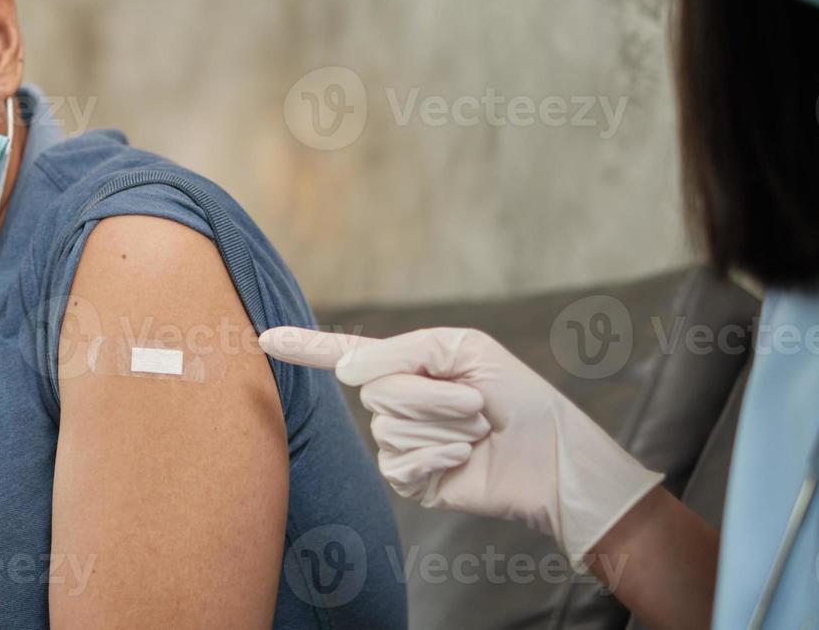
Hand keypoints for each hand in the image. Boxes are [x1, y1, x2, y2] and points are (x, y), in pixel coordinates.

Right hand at [260, 325, 662, 561]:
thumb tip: (344, 372)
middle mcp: (397, 403)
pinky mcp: (412, 480)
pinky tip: (463, 458)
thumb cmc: (517, 396)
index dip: (305, 347)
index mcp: (407, 365)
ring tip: (477, 431)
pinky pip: (398, 463)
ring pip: (389, 426)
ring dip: (444, 425)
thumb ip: (399, 351)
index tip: (265, 339)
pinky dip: (435, 456)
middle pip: (376, 390)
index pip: (344, 355)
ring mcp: (401, 442)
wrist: (553, 456)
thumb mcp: (462, 348)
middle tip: (474, 403)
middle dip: (431, 393)